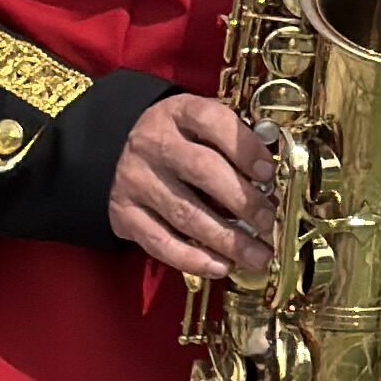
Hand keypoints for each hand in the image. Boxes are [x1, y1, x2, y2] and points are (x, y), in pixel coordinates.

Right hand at [111, 90, 275, 280]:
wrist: (110, 148)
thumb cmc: (174, 139)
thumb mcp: (197, 125)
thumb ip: (230, 144)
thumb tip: (271, 186)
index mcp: (179, 113)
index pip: (212, 122)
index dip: (244, 148)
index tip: (268, 173)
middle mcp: (154, 144)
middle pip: (203, 171)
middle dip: (243, 201)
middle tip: (269, 223)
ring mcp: (136, 180)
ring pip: (185, 214)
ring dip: (227, 240)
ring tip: (258, 256)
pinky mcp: (124, 214)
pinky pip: (160, 242)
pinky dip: (193, 259)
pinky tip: (221, 266)